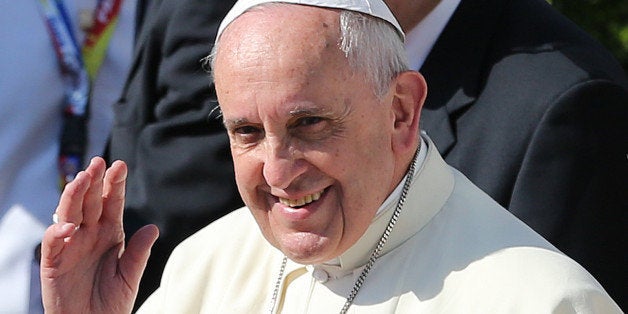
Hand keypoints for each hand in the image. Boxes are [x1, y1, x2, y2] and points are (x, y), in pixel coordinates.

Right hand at [41, 157, 158, 313]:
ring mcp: (71, 246)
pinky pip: (53, 243)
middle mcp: (90, 234)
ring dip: (74, 196)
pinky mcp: (54, 263)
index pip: (112, 203)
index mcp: (110, 233)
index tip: (120, 165)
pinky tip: (67, 225)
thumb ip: (139, 252)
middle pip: (90, 202)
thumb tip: (153, 228)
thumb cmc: (111, 302)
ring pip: (70, 214)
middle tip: (98, 163)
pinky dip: (57, 233)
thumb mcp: (130, 275)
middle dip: (93, 182)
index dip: (114, 184)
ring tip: (82, 179)